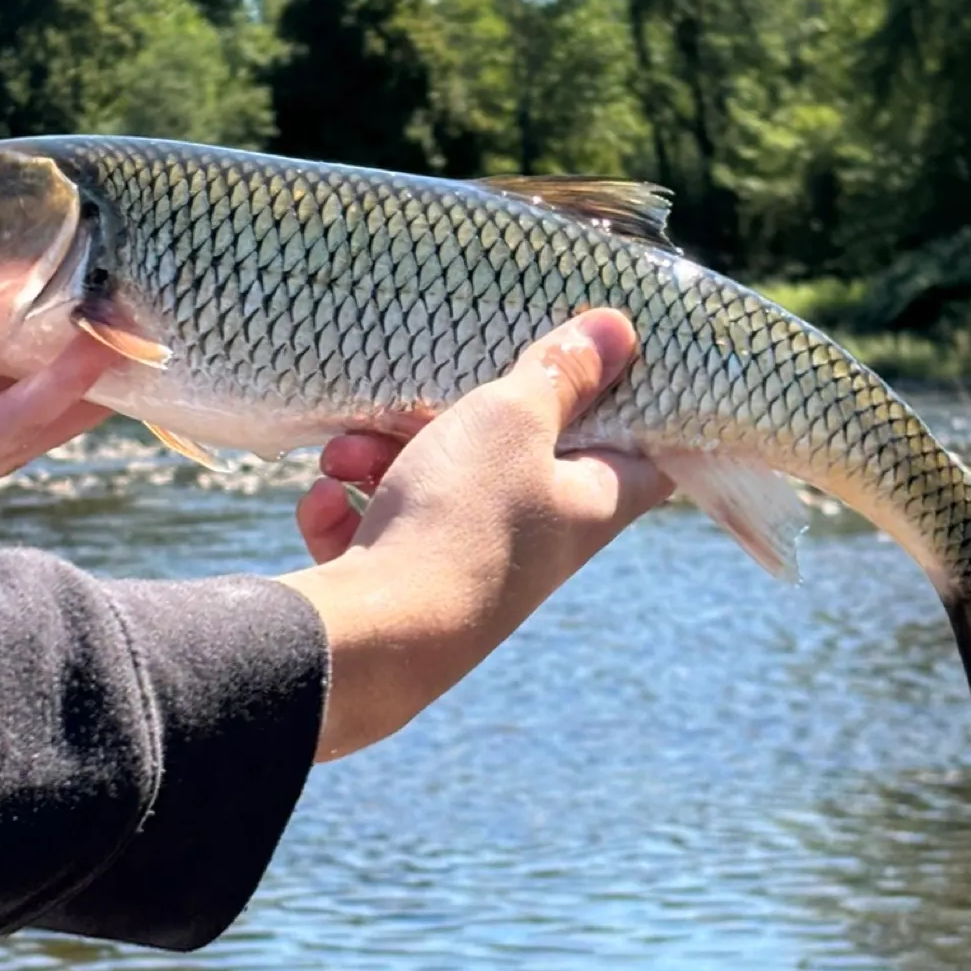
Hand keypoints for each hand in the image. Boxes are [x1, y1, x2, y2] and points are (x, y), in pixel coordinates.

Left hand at [0, 256, 118, 527]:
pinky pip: (5, 426)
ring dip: (75, 382)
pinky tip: (96, 350)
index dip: (13, 358)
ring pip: (17, 426)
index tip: (59, 321)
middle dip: (62, 375)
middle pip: (1, 416)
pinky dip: (55, 388)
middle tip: (119, 333)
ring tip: (130, 338)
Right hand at [278, 309, 672, 760]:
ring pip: (435, 485)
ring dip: (379, 456)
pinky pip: (380, 529)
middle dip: (452, 414)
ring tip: (346, 454)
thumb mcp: (512, 420)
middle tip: (418, 400)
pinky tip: (325, 499)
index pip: (646, 450)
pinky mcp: (409, 588)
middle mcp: (539, 539)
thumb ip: (559, 372)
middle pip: (517, 455)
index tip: (601, 358)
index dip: (632, 402)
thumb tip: (620, 328)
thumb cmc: (460, 520)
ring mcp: (471, 567)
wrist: (374, 641)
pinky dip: (348, 510)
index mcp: (591, 501)